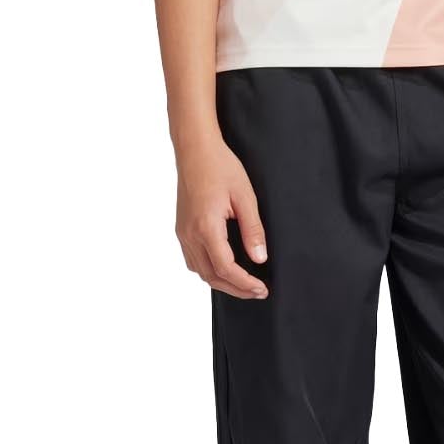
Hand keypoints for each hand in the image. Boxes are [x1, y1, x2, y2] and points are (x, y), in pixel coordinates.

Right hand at [177, 135, 270, 298]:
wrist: (195, 150)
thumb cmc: (221, 167)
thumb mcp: (245, 196)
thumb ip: (253, 230)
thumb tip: (260, 258)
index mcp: (206, 227)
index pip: (225, 268)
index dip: (245, 283)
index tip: (262, 289)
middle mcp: (190, 234)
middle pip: (211, 276)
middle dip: (235, 289)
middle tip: (258, 292)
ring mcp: (182, 232)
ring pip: (200, 271)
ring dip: (221, 282)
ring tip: (244, 285)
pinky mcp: (181, 228)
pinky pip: (192, 260)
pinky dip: (208, 271)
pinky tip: (223, 269)